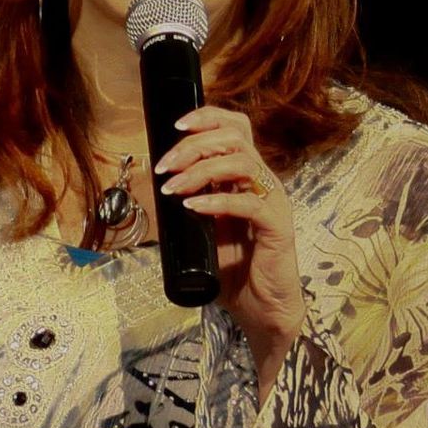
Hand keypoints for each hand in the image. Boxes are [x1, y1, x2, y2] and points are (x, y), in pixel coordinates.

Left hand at [156, 107, 304, 399]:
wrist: (259, 309)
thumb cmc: (231, 269)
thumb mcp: (198, 230)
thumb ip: (184, 205)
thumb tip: (150, 185)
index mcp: (245, 176)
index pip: (234, 127)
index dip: (206, 118)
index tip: (173, 127)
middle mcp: (262, 181)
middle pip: (235, 137)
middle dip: (193, 145)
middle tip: (164, 166)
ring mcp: (272, 202)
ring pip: (242, 162)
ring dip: (200, 170)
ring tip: (173, 188)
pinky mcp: (277, 226)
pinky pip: (250, 202)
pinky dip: (217, 200)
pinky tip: (192, 207)